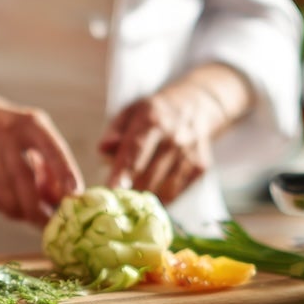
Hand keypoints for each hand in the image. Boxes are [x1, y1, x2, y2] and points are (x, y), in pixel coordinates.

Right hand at [0, 84, 82, 225]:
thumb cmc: (1, 127)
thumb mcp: (27, 134)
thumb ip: (44, 162)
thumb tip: (62, 198)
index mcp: (30, 122)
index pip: (53, 148)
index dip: (66, 172)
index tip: (75, 195)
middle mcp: (7, 128)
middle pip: (23, 176)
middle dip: (36, 207)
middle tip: (47, 224)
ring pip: (1, 186)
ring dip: (17, 209)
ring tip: (28, 218)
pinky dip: (0, 203)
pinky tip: (9, 207)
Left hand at [98, 87, 225, 204]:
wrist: (196, 106)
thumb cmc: (153, 114)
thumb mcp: (130, 113)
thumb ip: (114, 132)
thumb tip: (103, 149)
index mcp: (153, 120)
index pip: (135, 150)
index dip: (123, 172)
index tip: (111, 190)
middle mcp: (174, 137)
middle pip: (147, 176)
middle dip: (129, 191)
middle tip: (117, 195)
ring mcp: (189, 154)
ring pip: (162, 190)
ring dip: (144, 196)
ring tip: (134, 190)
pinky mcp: (200, 167)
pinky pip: (175, 193)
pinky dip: (160, 197)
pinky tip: (153, 189)